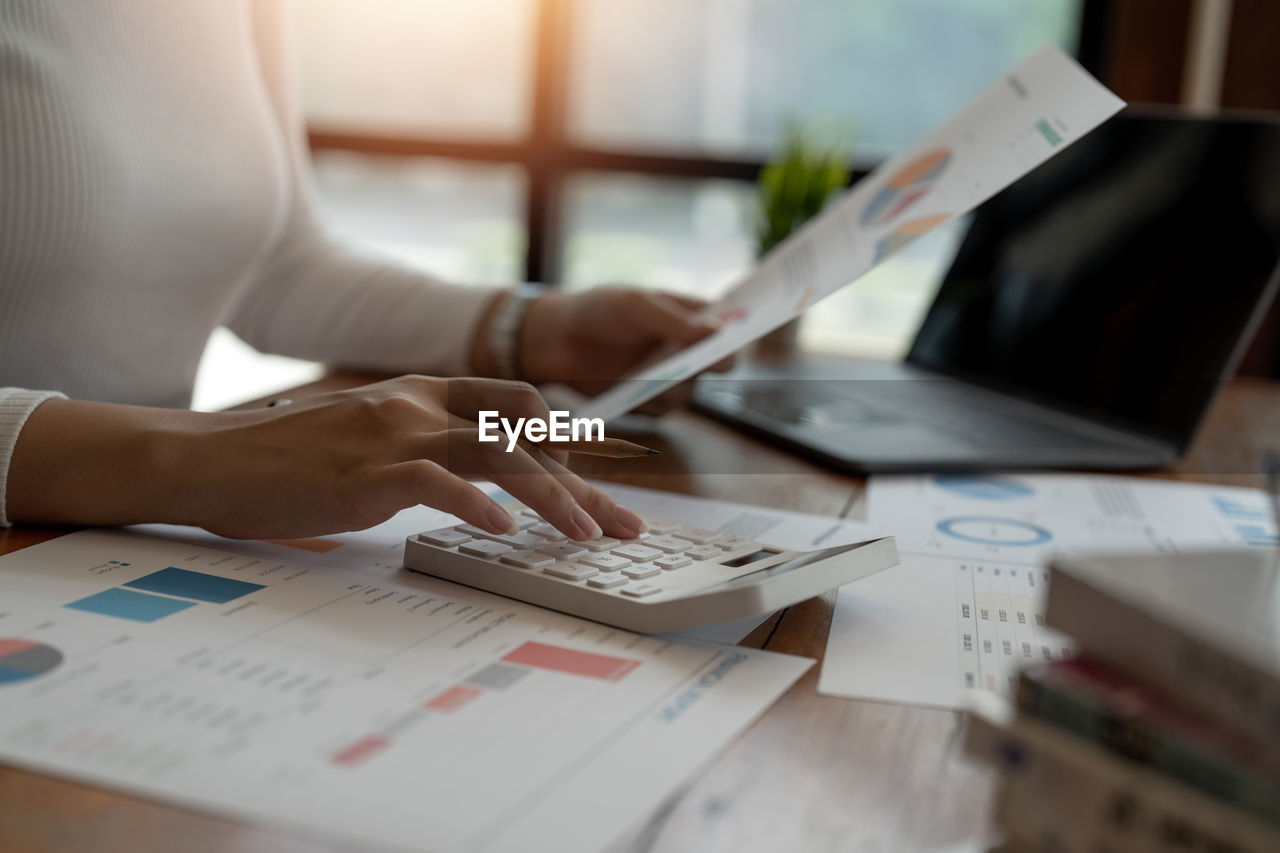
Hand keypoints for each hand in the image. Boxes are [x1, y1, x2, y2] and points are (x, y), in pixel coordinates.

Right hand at [6, 377, 647, 541]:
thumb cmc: (288, 459)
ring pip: (497, 454)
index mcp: (421, 390)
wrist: (209, 459)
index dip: (565, 438)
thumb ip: (422, 447)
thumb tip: (478, 485)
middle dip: (582, 480)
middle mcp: (417, 402)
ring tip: (589, 536)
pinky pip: (440, 482)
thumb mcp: (367, 436)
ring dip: (552, 497)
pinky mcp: (367, 470)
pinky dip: (480, 506)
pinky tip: (508, 534)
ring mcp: (393, 432)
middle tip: (623, 525)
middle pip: (524, 434)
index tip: (599, 477)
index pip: (514, 402)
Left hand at [513, 288, 735, 399]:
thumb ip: (672, 319)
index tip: (748, 328)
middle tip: (698, 358)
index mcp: (693, 315)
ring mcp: (670, 376)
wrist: (556, 339)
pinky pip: (662, 409)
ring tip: (644, 373)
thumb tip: (715, 331)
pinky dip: (648, 401)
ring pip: (690, 392)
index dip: (744, 328)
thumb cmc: (599, 310)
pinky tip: (628, 387)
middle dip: (712, 362)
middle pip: (721, 363)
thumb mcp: (634, 305)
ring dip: (672, 384)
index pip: (732, 325)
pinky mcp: (649, 401)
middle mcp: (688, 349)